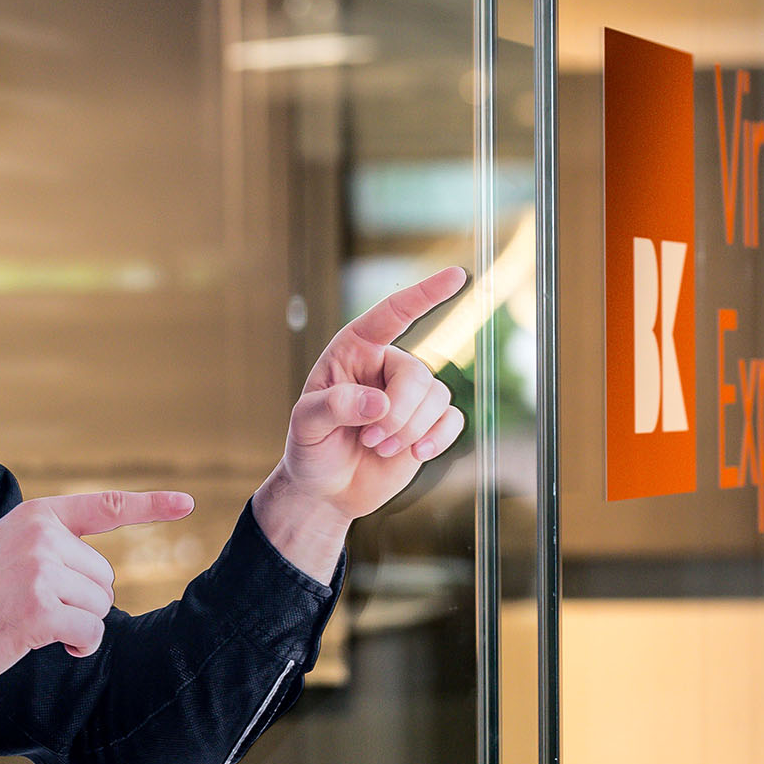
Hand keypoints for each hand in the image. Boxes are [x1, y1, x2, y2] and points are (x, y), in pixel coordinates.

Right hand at [0, 489, 193, 686]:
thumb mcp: (9, 548)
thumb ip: (52, 546)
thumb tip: (100, 576)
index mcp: (38, 516)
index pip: (105, 506)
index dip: (150, 505)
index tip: (187, 503)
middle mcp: (43, 537)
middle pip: (104, 577)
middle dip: (81, 601)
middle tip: (35, 606)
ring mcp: (41, 572)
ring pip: (99, 606)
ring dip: (77, 625)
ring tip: (33, 623)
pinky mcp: (39, 610)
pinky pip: (89, 632)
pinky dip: (79, 645)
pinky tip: (50, 643)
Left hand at [274, 264, 467, 523]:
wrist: (326, 488)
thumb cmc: (310, 448)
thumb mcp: (306, 426)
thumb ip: (334, 408)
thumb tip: (380, 403)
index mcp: (354, 350)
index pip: (392, 315)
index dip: (425, 295)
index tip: (457, 275)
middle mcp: (386, 366)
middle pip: (417, 375)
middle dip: (399, 414)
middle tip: (370, 439)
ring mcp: (411, 395)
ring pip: (437, 397)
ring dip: (410, 431)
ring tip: (380, 448)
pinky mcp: (429, 423)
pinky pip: (453, 420)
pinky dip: (438, 439)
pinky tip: (417, 455)